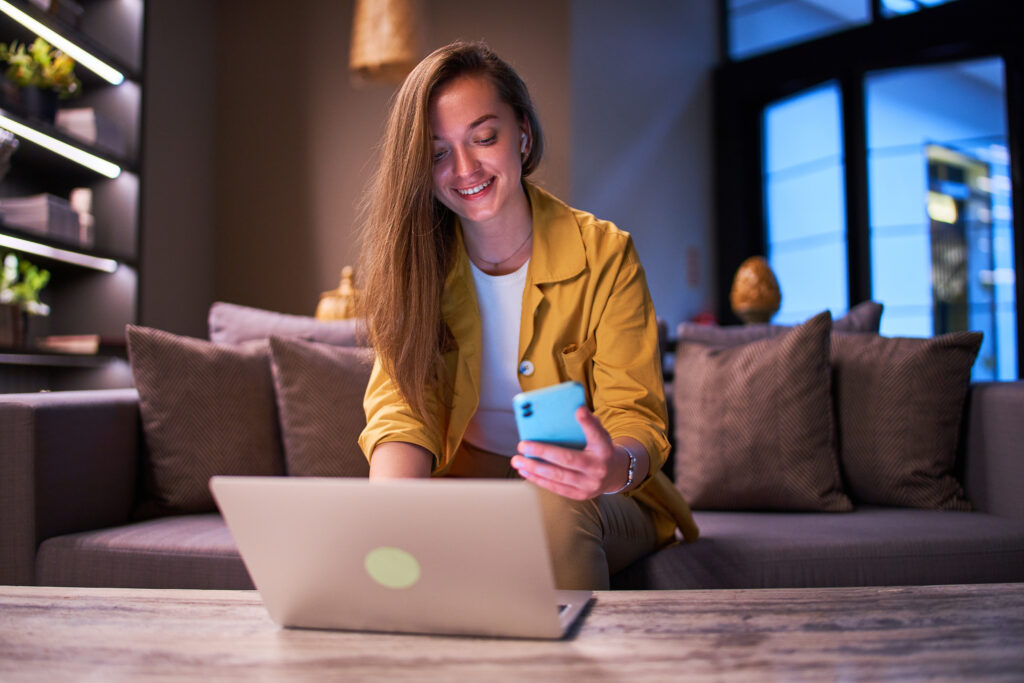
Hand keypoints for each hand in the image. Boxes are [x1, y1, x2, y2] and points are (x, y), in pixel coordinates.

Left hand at [510, 406, 629, 499]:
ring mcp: (589, 484)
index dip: (588, 423)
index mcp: (604, 448)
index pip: (597, 434)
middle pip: (568, 459)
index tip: (578, 410)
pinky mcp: (580, 495)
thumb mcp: (599, 434)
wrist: (614, 474)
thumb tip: (574, 410)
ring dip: (534, 468)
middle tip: (522, 445)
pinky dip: (538, 479)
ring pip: (558, 476)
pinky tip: (525, 471)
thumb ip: (588, 424)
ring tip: (517, 460)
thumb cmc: (599, 448)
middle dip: (542, 452)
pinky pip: (556, 488)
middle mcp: (598, 467)